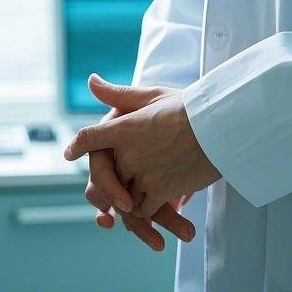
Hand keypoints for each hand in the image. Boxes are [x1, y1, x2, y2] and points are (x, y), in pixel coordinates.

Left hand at [65, 77, 220, 218]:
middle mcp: (128, 152)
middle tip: (113, 183)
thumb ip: (118, 94)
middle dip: (106, 181)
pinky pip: (141, 209)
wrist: (222, 126)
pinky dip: (142, 210)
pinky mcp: (160, 191)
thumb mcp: (152, 95)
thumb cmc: (190, 108)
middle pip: (103, 174)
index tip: (70, 152)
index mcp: (123, 127)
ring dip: (125, 197)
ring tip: (135, 195)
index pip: (89, 138)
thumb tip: (91, 80)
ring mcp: (143, 174)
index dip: (78, 146)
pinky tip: (151, 205)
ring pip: (121, 194)